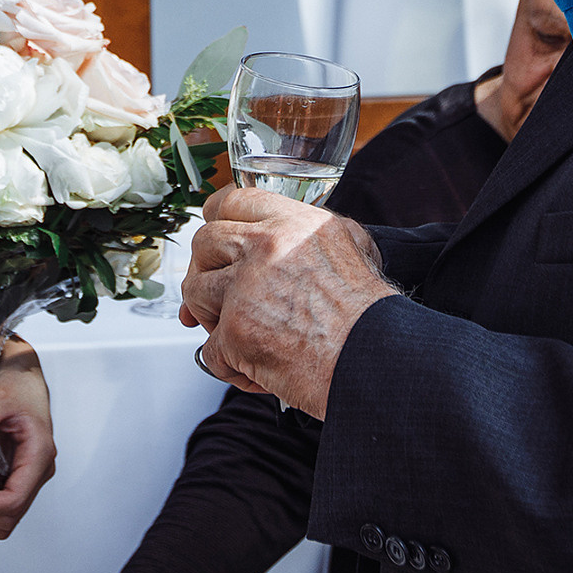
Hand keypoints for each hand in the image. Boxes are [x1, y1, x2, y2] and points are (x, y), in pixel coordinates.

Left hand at [179, 185, 395, 418]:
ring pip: (195, 293)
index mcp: (293, 223)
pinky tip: (258, 371)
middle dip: (206, 271)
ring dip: (212, 319)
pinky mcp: (236, 332)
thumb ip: (305, 232)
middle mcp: (266, 247)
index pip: (232, 201)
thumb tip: (272, 234)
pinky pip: (208, 350)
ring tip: (243, 336)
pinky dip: (229, 366)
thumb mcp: (350, 247)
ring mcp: (245, 289)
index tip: (213, 238)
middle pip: (204, 243)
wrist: (376, 361)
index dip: (215, 219)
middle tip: (221, 297)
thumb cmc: (368, 315)